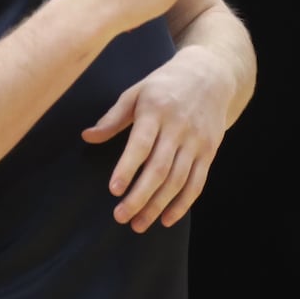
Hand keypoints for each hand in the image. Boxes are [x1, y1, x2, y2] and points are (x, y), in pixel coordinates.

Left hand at [81, 45, 238, 230]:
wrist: (211, 74)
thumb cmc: (166, 84)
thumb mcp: (137, 92)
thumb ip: (113, 117)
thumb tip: (87, 137)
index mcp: (156, 110)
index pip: (141, 143)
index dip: (128, 168)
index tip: (113, 190)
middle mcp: (178, 127)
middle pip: (160, 169)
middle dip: (140, 196)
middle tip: (121, 217)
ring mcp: (196, 141)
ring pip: (178, 180)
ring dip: (158, 205)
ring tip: (139, 224)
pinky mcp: (209, 150)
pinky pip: (197, 182)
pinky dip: (183, 204)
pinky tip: (167, 219)